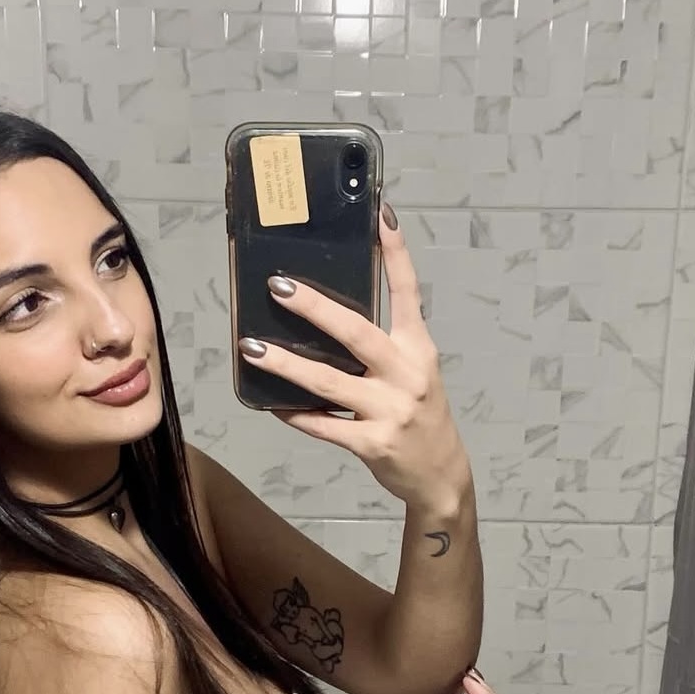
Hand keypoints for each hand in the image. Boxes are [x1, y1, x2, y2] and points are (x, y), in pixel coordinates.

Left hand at [238, 208, 468, 507]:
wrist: (442, 476)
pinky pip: (323, 426)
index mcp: (419, 349)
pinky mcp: (372, 443)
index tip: (380, 216)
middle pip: (357, 333)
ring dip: (287, 365)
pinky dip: (295, 414)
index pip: (408, 292)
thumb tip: (328, 314)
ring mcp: (390, 410)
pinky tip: (271, 404)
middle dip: (315, 309)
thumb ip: (383, 345)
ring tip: (253, 349)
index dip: (396, 254)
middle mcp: (407, 375)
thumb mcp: (415, 371)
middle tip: (279, 287)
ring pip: (329, 382)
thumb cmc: (420, 414)